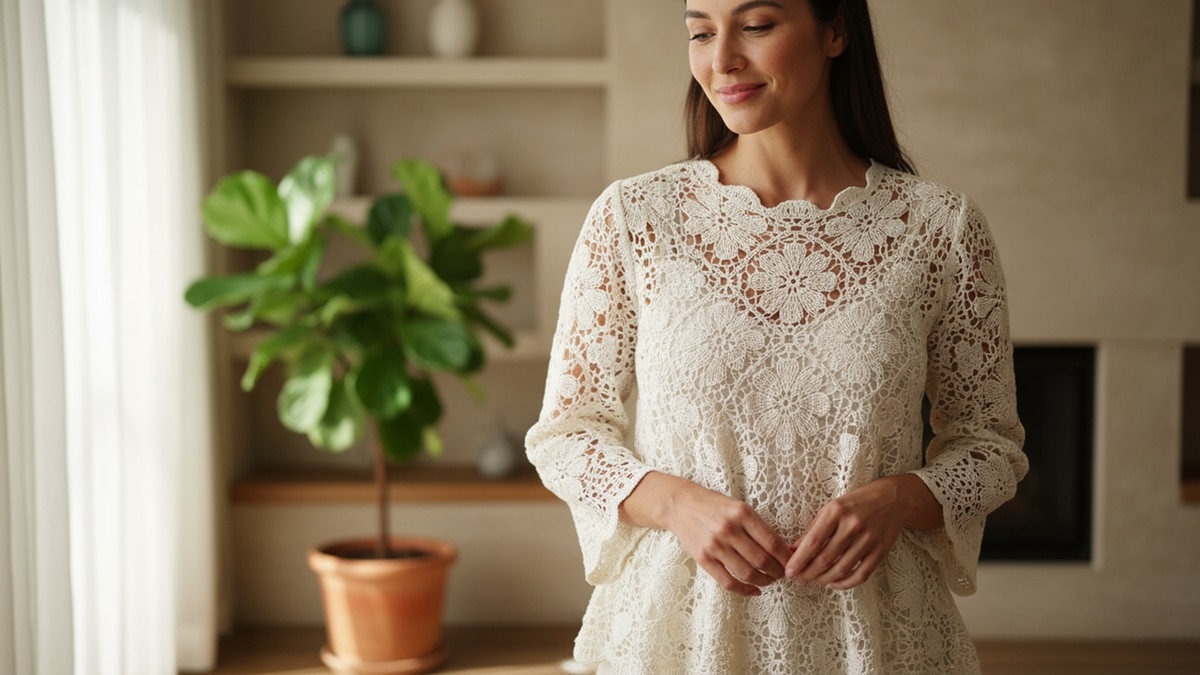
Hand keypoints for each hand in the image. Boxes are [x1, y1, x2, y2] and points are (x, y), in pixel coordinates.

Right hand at [620, 472, 793, 596]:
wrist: (681, 505)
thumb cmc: (714, 506)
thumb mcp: (739, 506)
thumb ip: (758, 526)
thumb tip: (783, 549)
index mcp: (742, 513)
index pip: (772, 542)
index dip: (786, 557)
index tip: (793, 563)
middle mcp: (729, 529)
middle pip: (762, 560)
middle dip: (778, 571)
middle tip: (783, 574)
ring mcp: (715, 546)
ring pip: (747, 573)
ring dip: (764, 581)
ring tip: (770, 580)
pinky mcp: (703, 559)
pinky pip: (728, 582)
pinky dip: (745, 590)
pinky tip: (754, 590)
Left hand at [785, 474, 941, 589]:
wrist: (893, 499)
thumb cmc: (856, 503)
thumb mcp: (832, 508)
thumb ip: (813, 529)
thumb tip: (793, 550)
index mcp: (837, 511)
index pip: (813, 542)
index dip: (799, 560)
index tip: (789, 572)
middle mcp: (853, 525)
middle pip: (826, 559)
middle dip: (808, 574)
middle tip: (799, 580)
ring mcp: (869, 539)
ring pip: (842, 569)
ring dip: (824, 580)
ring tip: (814, 581)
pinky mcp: (881, 551)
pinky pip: (861, 574)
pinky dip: (845, 583)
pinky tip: (834, 583)